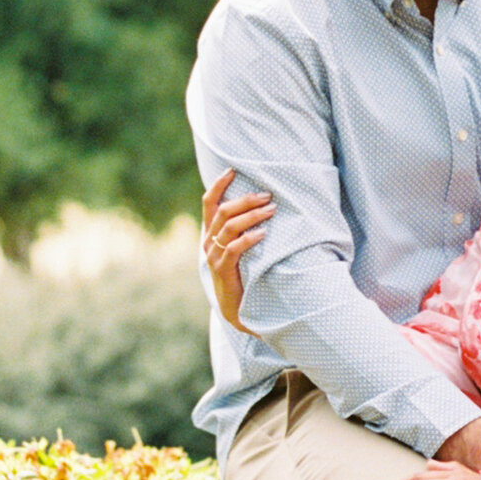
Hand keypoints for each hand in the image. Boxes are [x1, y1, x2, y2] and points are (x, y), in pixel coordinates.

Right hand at [201, 169, 272, 331]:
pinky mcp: (223, 270)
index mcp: (211, 233)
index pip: (209, 203)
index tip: (232, 170)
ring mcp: (214, 256)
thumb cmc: (243, 274)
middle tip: (268, 195)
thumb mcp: (240, 248)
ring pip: (229, 227)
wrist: (236, 309)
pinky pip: (234, 249)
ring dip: (252, 216)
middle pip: (223, 211)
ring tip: (271, 210)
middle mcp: (209, 242)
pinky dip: (249, 238)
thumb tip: (264, 205)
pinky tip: (263, 234)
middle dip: (246, 200)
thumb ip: (244, 229)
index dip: (219, 185)